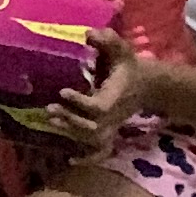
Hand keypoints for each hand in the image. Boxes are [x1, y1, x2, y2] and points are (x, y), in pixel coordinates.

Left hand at [27, 27, 145, 149]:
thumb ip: (108, 39)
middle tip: (49, 109)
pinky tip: (70, 162)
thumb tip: (90, 34)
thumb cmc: (128, 65)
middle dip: (70, 120)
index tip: (62, 91)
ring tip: (50, 120)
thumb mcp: (121, 48)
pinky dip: (88, 159)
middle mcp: (112, 115)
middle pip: (91, 128)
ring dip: (70, 132)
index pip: (97, 106)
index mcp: (114, 97)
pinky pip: (100, 151)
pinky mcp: (108, 130)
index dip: (80, 102)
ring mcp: (110, 126)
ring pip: (91, 139)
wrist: (146, 84)